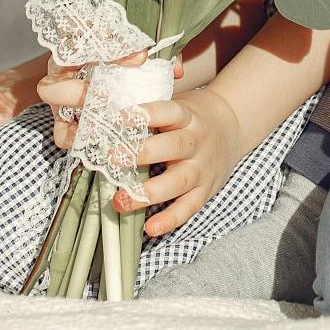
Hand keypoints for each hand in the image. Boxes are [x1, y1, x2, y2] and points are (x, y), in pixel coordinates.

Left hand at [39, 55, 232, 238]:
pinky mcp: (205, 190)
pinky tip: (149, 228)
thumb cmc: (191, 115)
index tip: (116, 117)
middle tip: (110, 158)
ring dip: (148, 192)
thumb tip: (96, 102)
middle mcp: (196, 140)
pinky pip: (188, 208)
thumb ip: (146, 108)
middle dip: (139, 154)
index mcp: (187, 114)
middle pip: (172, 146)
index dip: (145, 114)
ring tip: (119, 200)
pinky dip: (169, 219)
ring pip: (178, 181)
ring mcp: (202, 167)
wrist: (234, 125)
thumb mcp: (177, 101)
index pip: (169, 111)